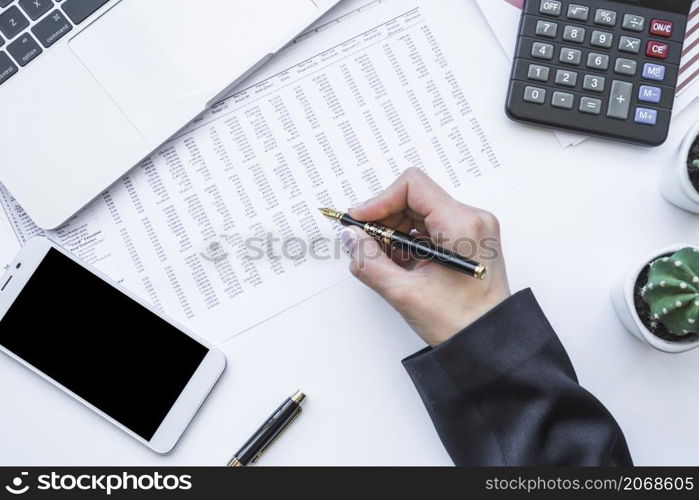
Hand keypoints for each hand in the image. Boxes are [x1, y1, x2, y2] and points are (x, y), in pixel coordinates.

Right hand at [342, 168, 510, 346]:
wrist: (490, 346)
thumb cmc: (462, 324)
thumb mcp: (405, 294)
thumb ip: (370, 262)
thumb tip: (351, 238)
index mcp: (462, 225)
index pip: (413, 186)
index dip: (380, 200)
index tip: (360, 220)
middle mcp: (471, 220)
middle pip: (415, 199)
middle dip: (385, 220)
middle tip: (366, 244)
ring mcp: (472, 231)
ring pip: (420, 214)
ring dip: (395, 233)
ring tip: (384, 261)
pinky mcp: (467, 242)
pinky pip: (430, 229)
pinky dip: (409, 242)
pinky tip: (400, 265)